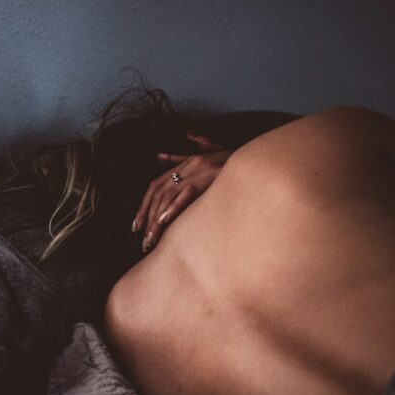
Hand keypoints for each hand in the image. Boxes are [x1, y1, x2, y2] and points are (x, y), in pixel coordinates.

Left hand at [133, 133, 230, 252]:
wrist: (258, 159)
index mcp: (186, 163)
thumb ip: (181, 159)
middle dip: (146, 216)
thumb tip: (159, 155)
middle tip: (142, 238)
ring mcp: (198, 170)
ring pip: (167, 195)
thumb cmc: (234, 164)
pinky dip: (173, 207)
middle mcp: (189, 165)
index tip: (136, 225)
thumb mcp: (206, 156)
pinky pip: (186, 193)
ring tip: (150, 238)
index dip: (143, 206)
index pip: (155, 186)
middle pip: (157, 192)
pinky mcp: (208, 177)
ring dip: (156, 219)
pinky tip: (164, 221)